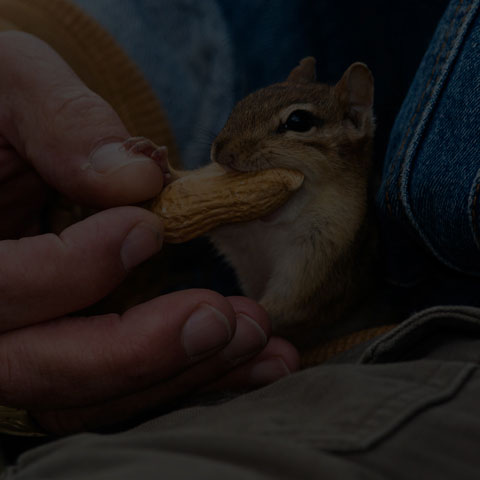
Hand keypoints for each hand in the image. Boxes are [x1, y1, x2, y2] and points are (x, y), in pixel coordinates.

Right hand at [0, 31, 298, 433]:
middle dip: (138, 353)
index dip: (68, 272)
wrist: (4, 140)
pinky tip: (251, 357)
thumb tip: (135, 180)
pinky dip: (186, 376)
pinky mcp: (72, 341)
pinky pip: (121, 383)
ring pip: (87, 394)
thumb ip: (60, 122)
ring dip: (180, 374)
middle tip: (224, 320)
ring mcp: (25, 336)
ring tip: (257, 339)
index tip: (146, 229)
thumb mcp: (12, 83)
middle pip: (39, 370)